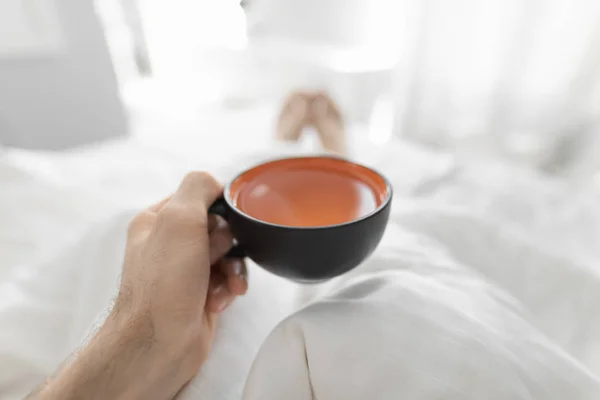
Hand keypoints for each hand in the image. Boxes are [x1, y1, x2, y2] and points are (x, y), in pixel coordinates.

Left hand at [116, 171, 248, 382]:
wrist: (159, 345)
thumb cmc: (163, 286)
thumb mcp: (179, 221)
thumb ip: (197, 188)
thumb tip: (216, 183)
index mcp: (158, 219)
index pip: (201, 196)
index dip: (219, 209)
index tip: (224, 225)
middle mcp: (170, 243)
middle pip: (220, 226)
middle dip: (227, 244)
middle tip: (213, 258)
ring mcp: (186, 270)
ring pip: (228, 254)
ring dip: (232, 269)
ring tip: (225, 286)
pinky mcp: (200, 293)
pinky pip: (228, 279)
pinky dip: (229, 289)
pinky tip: (219, 301)